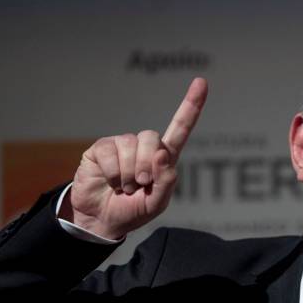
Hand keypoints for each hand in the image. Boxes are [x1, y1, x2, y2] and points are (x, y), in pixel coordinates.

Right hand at [60, 78, 207, 238]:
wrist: (102, 220)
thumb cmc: (133, 210)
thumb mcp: (157, 203)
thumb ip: (166, 182)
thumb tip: (162, 154)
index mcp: (164, 157)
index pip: (180, 128)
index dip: (191, 106)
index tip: (202, 82)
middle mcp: (144, 147)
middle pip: (152, 138)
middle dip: (147, 166)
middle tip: (141, 184)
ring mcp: (122, 145)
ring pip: (131, 145)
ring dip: (128, 173)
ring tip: (125, 187)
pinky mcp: (101, 148)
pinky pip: (110, 152)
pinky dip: (112, 173)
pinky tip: (110, 182)